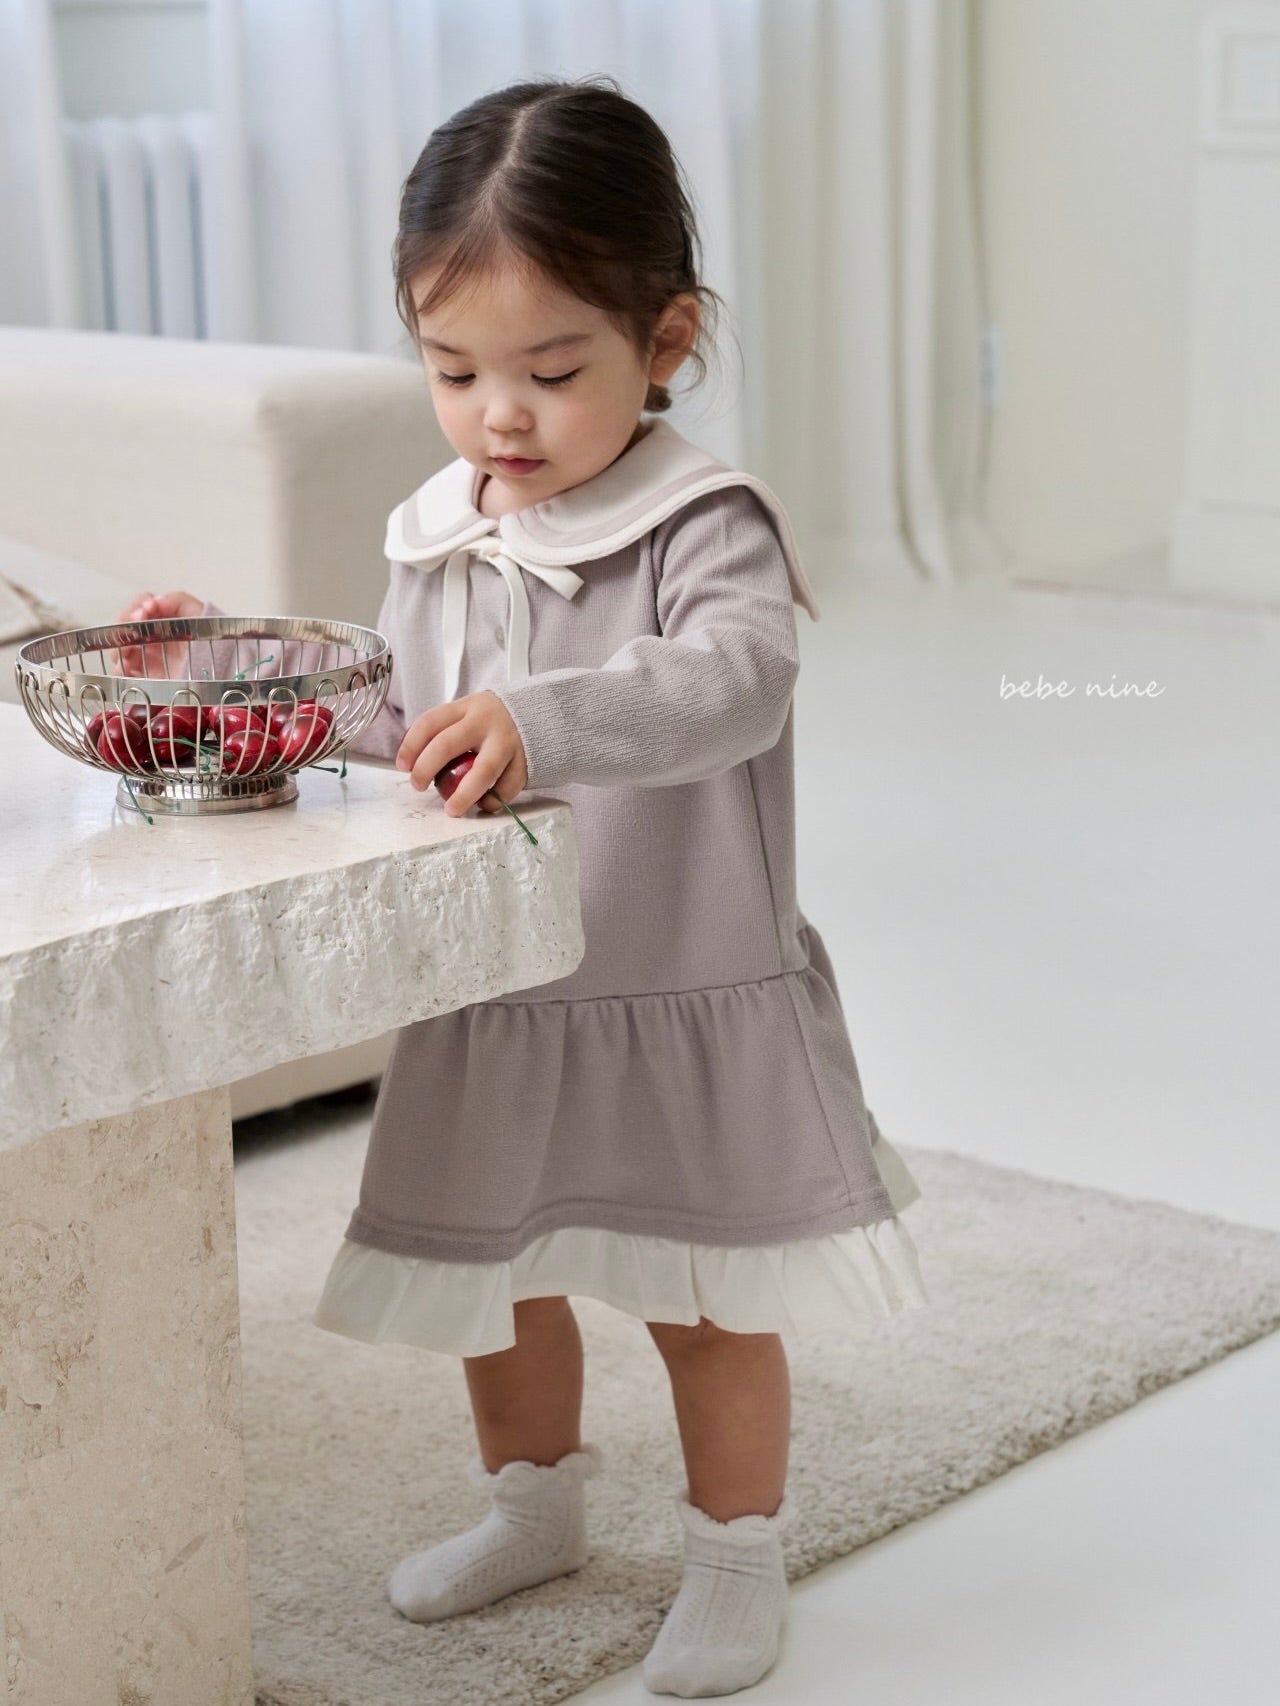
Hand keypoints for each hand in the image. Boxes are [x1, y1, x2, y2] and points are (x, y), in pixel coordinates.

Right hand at [112, 590, 205, 677]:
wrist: (221, 671)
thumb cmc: (212, 642)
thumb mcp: (199, 614)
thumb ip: (177, 600)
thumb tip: (153, 601)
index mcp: (160, 618)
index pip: (139, 605)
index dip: (139, 604)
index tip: (147, 609)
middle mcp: (149, 636)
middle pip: (122, 624)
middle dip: (125, 623)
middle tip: (137, 624)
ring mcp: (144, 657)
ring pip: (118, 647)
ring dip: (119, 645)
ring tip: (130, 648)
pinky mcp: (144, 678)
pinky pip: (122, 673)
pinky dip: (120, 669)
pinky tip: (128, 667)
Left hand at [395, 690, 528, 816]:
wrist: (540, 715)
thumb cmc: (493, 723)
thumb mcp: (469, 715)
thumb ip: (446, 733)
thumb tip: (415, 766)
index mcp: (466, 708)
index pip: (429, 723)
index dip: (411, 746)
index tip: (403, 766)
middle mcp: (485, 722)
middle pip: (447, 745)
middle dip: (426, 769)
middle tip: (418, 786)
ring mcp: (507, 742)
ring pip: (483, 771)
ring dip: (464, 794)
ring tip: (453, 809)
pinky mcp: (525, 761)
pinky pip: (507, 787)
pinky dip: (493, 801)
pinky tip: (482, 804)